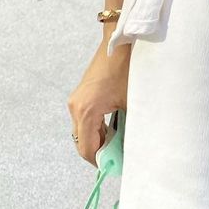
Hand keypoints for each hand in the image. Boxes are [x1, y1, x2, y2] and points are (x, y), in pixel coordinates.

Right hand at [68, 36, 129, 166]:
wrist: (121, 42)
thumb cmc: (128, 70)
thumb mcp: (132, 103)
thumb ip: (129, 130)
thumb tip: (133, 150)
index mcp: (86, 111)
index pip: (86, 149)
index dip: (100, 161)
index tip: (115, 166)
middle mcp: (76, 107)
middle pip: (82, 142)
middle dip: (100, 151)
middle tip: (119, 156)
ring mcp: (76, 100)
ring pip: (83, 131)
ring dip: (99, 139)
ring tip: (119, 141)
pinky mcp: (81, 95)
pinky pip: (85, 120)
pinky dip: (97, 127)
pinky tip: (114, 127)